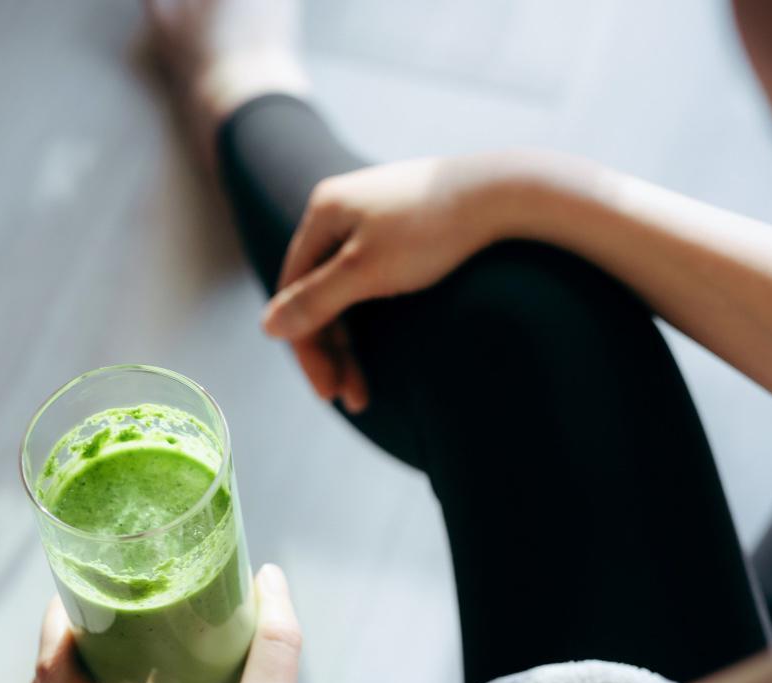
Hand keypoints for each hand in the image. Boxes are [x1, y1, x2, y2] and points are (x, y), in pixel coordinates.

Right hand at [261, 152, 530, 412]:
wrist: (504, 194)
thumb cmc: (433, 230)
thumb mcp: (366, 271)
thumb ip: (316, 300)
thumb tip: (267, 328)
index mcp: (322, 213)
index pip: (293, 290)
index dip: (306, 345)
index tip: (327, 391)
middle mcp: (341, 210)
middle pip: (319, 294)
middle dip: (333, 351)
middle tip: (352, 399)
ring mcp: (372, 217)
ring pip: (346, 291)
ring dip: (352, 342)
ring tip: (367, 390)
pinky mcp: (402, 227)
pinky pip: (370, 281)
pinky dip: (372, 318)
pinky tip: (383, 348)